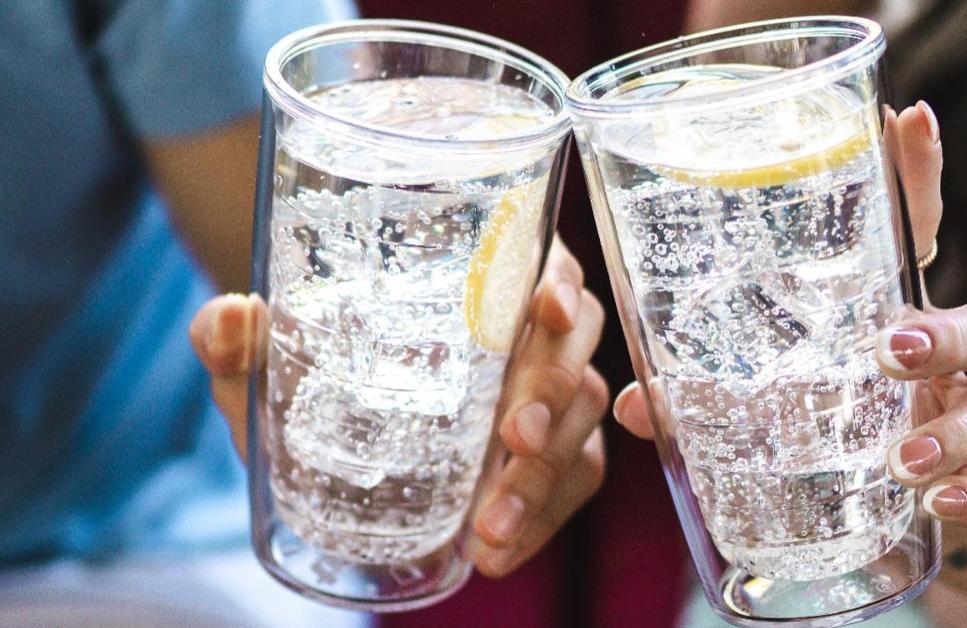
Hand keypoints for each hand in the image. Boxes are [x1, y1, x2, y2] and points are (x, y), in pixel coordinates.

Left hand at [188, 236, 608, 576]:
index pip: (541, 261)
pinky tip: (499, 552)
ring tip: (490, 526)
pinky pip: (575, 477)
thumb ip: (238, 341)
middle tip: (513, 440)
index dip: (557, 281)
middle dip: (552, 392)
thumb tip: (228, 318)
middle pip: (574, 345)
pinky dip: (546, 517)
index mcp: (478, 279)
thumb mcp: (270, 362)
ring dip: (547, 472)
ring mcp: (546, 392)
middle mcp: (526, 329)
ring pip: (583, 418)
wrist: (330, 426)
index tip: (544, 308)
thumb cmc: (314, 372)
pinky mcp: (551, 450)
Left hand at [613, 102, 966, 529]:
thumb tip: (636, 402)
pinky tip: (939, 502)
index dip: (913, 179)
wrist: (877, 519)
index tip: (907, 118)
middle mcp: (934, 367)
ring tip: (901, 460)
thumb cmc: (810, 441)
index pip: (908, 241)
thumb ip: (703, 403)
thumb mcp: (755, 411)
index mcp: (879, 323)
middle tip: (887, 349)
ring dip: (959, 427)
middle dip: (945, 330)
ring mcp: (960, 424)